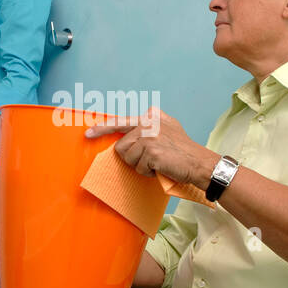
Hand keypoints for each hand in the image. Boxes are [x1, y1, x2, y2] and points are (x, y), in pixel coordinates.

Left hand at [85, 107, 213, 188]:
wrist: (199, 162)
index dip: (102, 128)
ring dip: (141, 165)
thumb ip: (149, 125)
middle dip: (133, 157)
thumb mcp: (168, 127)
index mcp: (151, 115)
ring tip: (158, 161)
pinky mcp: (151, 151)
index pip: (120, 121)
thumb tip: (129, 134)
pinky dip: (148, 172)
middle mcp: (148, 122)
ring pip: (127, 158)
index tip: (88, 133)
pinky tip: (161, 167)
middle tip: (153, 157)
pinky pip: (138, 167)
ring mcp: (149, 136)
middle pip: (121, 146)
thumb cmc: (183, 150)